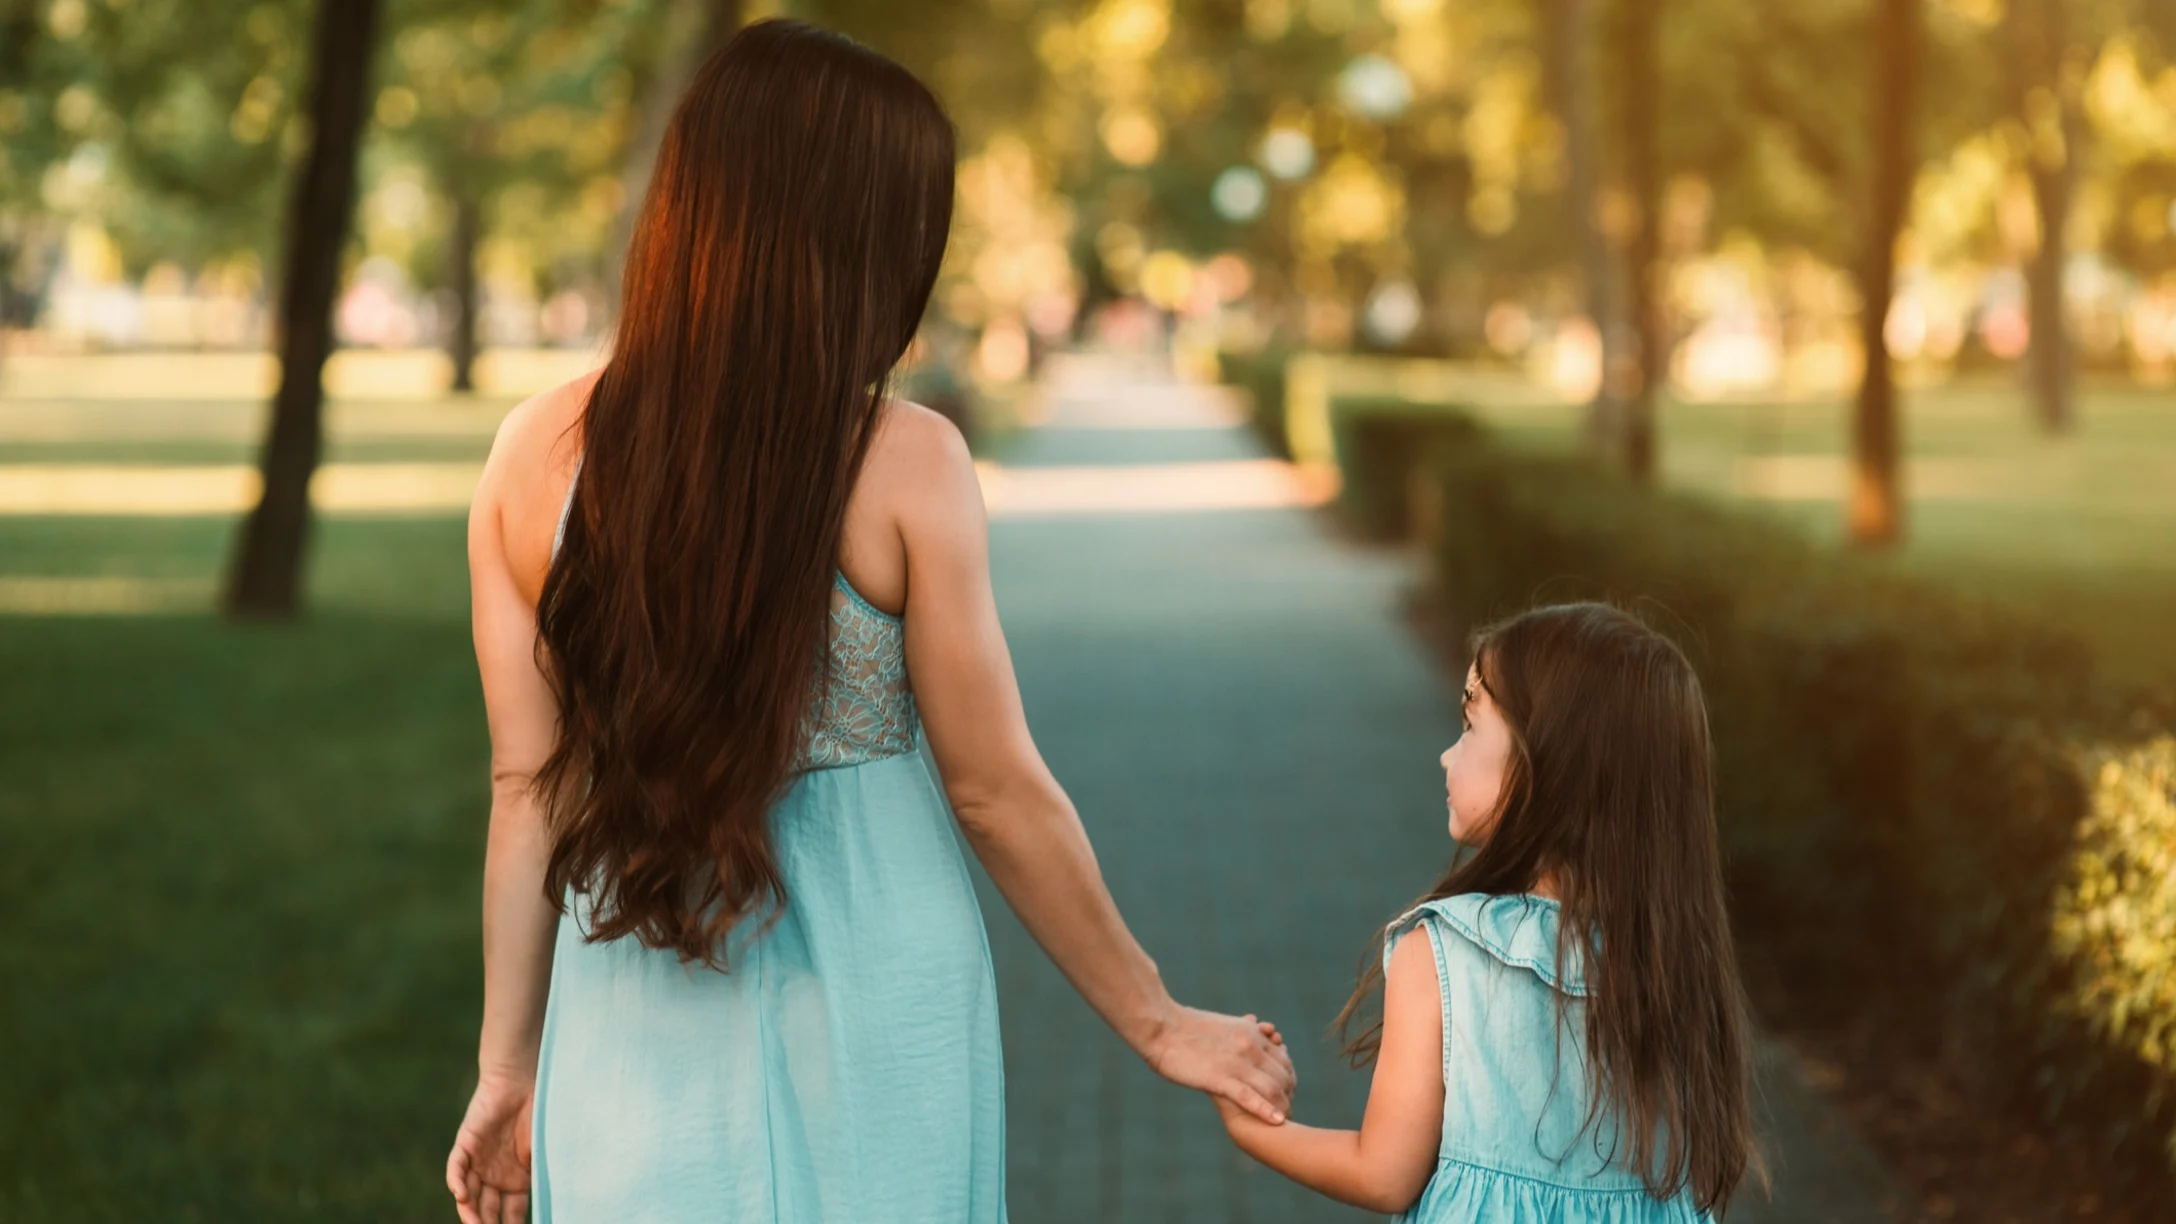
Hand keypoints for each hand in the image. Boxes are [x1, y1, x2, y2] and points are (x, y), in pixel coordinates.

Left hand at [447, 1072, 533, 1223]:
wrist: (524, 1079)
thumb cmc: (541, 1112)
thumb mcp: (545, 1152)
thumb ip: (543, 1176)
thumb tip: (561, 1202)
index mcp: (516, 1180)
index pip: (510, 1212)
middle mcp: (494, 1175)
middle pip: (487, 1208)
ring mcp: (479, 1161)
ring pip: (468, 1194)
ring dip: (470, 1211)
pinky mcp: (466, 1144)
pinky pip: (456, 1167)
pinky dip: (456, 1181)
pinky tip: (461, 1195)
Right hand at [1144, 1006, 1294, 1123]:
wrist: (1163, 1028)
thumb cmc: (1188, 1027)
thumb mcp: (1224, 1023)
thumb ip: (1244, 1027)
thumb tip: (1259, 1026)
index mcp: (1250, 1033)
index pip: (1283, 1059)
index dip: (1289, 1078)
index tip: (1288, 1092)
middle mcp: (1249, 1047)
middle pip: (1282, 1076)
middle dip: (1289, 1095)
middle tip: (1289, 1110)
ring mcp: (1235, 1063)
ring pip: (1271, 1088)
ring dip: (1282, 1106)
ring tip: (1285, 1119)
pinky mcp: (1219, 1078)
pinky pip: (1248, 1096)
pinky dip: (1265, 1110)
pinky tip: (1277, 1121)